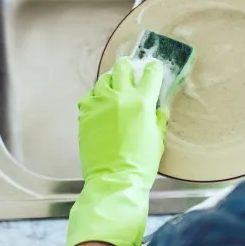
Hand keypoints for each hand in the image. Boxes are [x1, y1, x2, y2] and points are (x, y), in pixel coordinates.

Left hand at [66, 58, 167, 245]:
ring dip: (111, 81)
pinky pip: (89, 96)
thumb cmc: (141, 163)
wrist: (114, 179)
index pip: (150, 74)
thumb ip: (158, 119)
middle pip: (122, 68)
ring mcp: (99, 104)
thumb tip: (159, 106)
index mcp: (142, 102)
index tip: (153, 67)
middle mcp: (120, 97)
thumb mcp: (158, 139)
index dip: (153, 68)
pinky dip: (95, 97)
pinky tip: (99, 104)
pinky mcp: (85, 113)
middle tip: (130, 69)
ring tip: (113, 88)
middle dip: (128, 66)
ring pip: (103, 80)